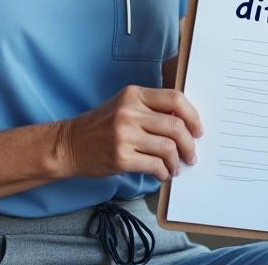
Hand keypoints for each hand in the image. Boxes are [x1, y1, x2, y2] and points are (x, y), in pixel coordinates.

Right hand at [58, 85, 202, 181]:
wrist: (70, 144)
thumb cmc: (100, 126)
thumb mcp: (123, 106)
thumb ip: (151, 109)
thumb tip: (185, 125)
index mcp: (133, 94)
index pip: (175, 99)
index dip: (192, 116)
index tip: (198, 130)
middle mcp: (129, 112)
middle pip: (175, 126)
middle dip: (190, 145)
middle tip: (191, 155)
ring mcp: (124, 135)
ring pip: (168, 148)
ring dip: (177, 161)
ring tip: (175, 167)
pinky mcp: (121, 157)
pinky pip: (154, 165)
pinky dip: (163, 172)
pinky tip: (162, 173)